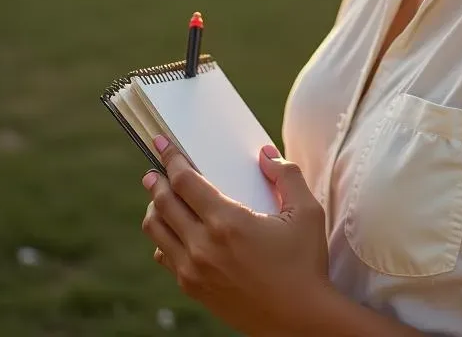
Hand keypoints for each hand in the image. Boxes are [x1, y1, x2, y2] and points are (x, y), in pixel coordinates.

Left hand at [140, 134, 331, 336]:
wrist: (299, 319)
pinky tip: (172, 231)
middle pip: (163, 203)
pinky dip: (162, 238)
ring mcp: (194, 270)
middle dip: (157, 180)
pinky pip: (164, 257)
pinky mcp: (193, 289)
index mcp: (228, 222)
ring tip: (159, 196)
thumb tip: (265, 155)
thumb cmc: (305, 263)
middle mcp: (203, 246)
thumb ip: (286, 176)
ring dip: (155, 208)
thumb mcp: (306, 212)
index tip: (162, 143)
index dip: (171, 159)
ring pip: (156, 230)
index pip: (185, 182)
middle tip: (156, 168)